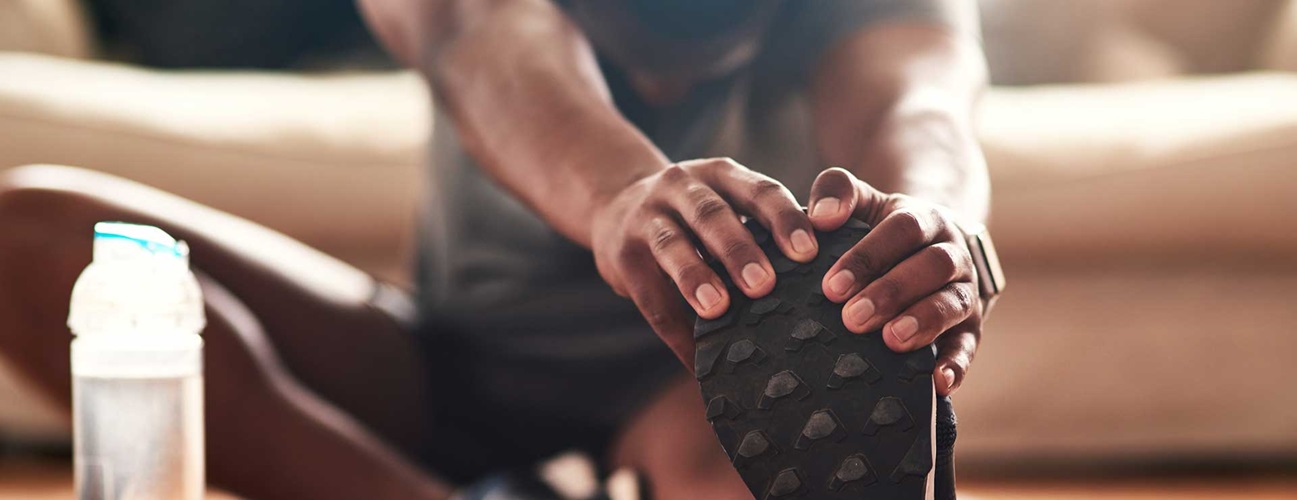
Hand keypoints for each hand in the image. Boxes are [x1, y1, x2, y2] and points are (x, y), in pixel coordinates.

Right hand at [591, 158, 817, 367]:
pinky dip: (672, 328)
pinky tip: (694, 358)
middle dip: (738, 249)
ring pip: (672, 245)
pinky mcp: (621, 252)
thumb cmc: (695, 217)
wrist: (616, 204)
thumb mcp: (726, 204)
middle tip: (765, 285)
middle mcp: (682, 186)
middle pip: (711, 214)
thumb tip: (829, 281)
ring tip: (717, 308)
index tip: (808, 252)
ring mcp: (647, 216)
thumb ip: (763, 229)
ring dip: (695, 277)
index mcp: (721, 175)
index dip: (783, 219)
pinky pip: (648, 293)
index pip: (758, 191)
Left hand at [807, 168, 982, 395]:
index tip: (831, 286)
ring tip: (891, 341)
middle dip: (892, 292)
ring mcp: (964, 291)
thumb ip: (838, 191)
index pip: (902, 230)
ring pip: (953, 303)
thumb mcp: (864, 201)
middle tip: (852, 318)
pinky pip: (968, 345)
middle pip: (932, 266)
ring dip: (924, 322)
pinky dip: (957, 363)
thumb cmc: (882, 229)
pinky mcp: (970, 327)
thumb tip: (820, 216)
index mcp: (924, 219)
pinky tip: (939, 382)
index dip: (868, 256)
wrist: (931, 245)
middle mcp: (951, 252)